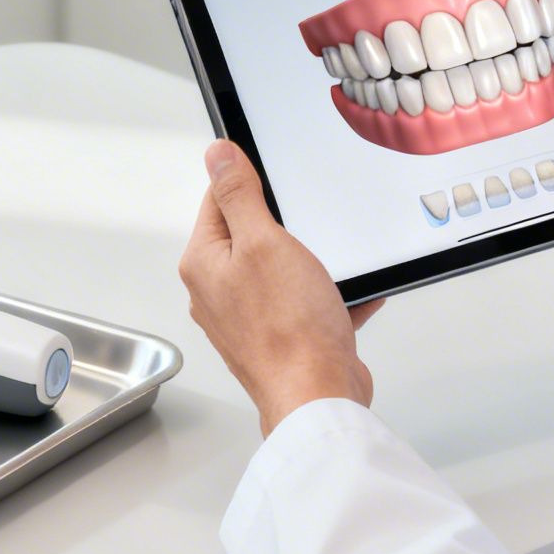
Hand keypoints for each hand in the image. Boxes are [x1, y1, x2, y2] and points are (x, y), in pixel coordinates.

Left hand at [179, 140, 386, 435]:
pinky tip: (350, 298)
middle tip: (309, 230)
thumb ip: (238, 195)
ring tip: (330, 272)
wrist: (318, 398)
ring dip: (312, 266)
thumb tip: (217, 155)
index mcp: (204, 264)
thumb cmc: (289, 329)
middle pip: (249, 236)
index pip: (216, 201)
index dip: (249, 184)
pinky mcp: (279, 340)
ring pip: (281, 271)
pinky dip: (329, 298)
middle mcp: (217, 293)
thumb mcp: (263, 241)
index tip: (275, 181)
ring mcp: (247, 319)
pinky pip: (305, 305)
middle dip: (285, 228)